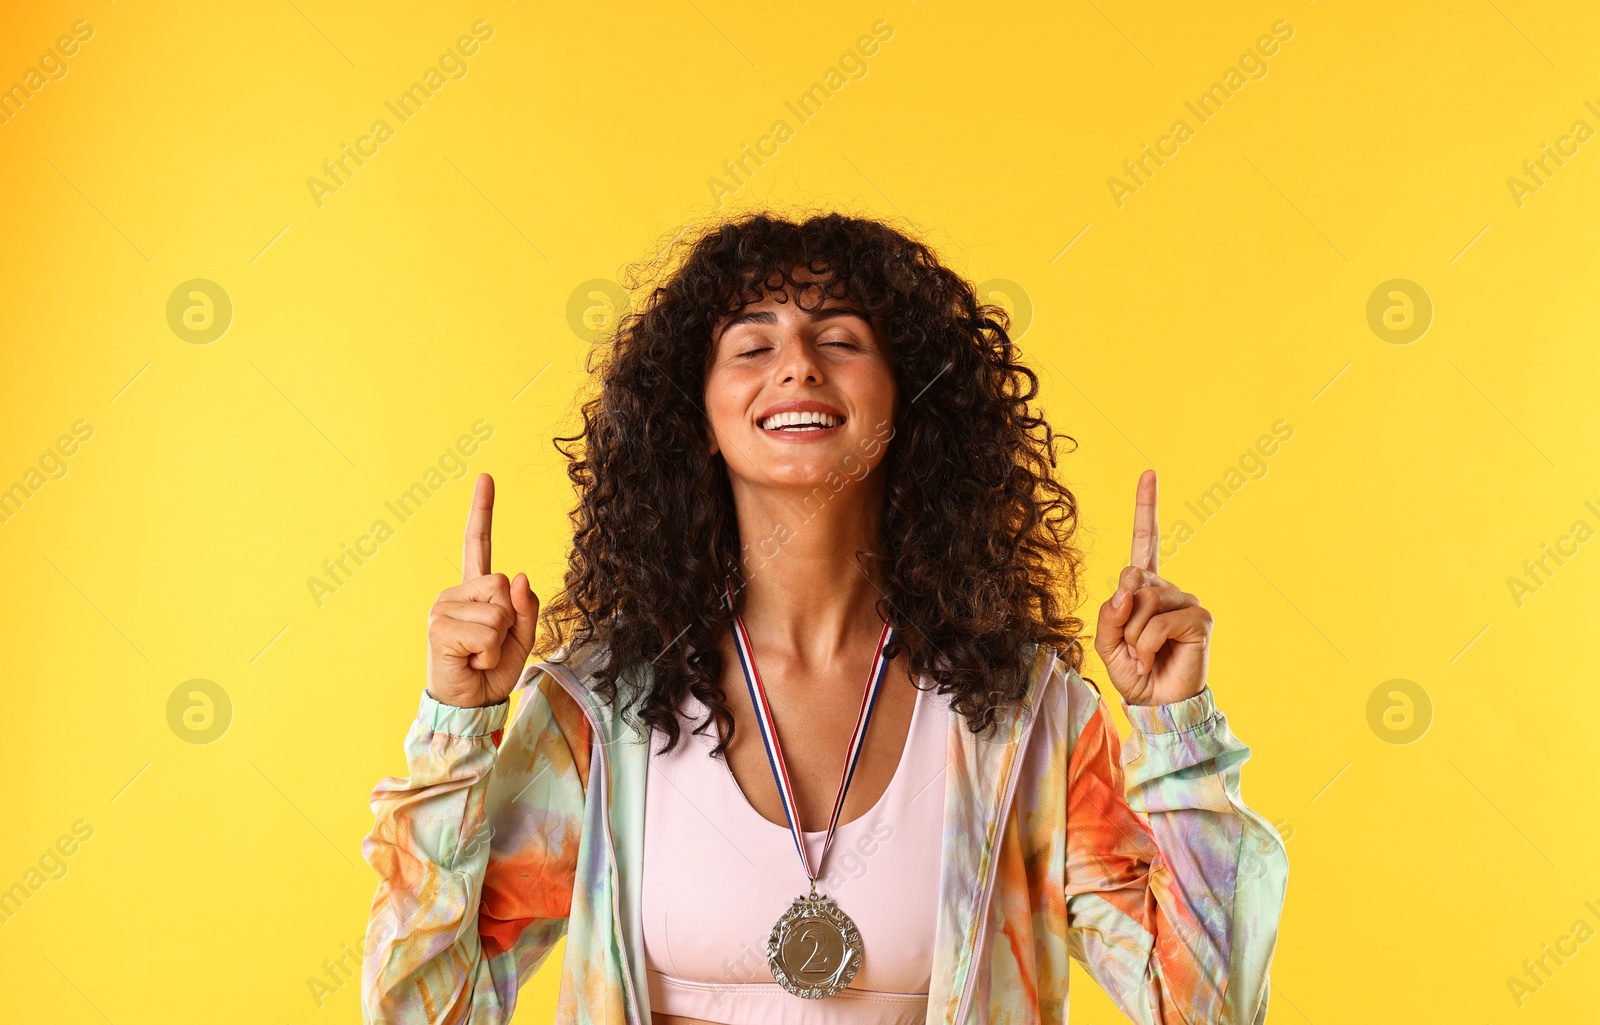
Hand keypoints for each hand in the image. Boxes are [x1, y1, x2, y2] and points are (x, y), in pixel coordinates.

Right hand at [425, 473, 539, 707]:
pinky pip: (487, 632)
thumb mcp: (522, 637)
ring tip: (479, 655)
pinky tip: (471, 661)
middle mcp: (454, 593)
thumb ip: (526, 607)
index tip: (486, 477)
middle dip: (509, 621)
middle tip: (490, 646)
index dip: (482, 511)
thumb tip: (518, 576)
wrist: (469, 704)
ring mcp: (442, 608)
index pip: (478, 544)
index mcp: (475, 590)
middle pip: (502, 585)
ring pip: (498, 612)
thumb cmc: (492, 670)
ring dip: (499, 642)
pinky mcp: (439, 629)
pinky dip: (488, 654)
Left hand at [1093, 469, 1211, 705]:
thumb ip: (1109, 613)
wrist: (1158, 703)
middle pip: (1131, 581)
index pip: (1147, 541)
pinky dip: (1146, 644)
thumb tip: (1128, 588)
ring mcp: (1187, 601)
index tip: (1149, 473)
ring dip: (1133, 636)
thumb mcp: (1106, 642)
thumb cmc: (1134, 672)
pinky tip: (1154, 657)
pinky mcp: (1200, 619)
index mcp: (1146, 588)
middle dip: (1121, 617)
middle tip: (1130, 646)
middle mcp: (1168, 588)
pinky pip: (1159, 622)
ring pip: (1143, 603)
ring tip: (1144, 655)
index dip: (1147, 507)